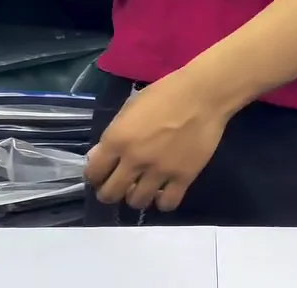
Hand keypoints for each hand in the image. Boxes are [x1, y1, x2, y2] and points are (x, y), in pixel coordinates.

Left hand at [85, 68, 228, 212]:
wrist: (203, 93)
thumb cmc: (165, 93)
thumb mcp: (132, 106)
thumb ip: (114, 133)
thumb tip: (98, 157)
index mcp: (118, 138)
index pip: (93, 173)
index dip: (95, 176)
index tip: (101, 174)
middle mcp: (134, 159)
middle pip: (110, 194)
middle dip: (110, 192)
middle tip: (119, 185)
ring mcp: (159, 171)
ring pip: (137, 202)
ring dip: (136, 196)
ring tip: (143, 186)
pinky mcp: (183, 178)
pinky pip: (167, 204)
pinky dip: (162, 200)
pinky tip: (164, 190)